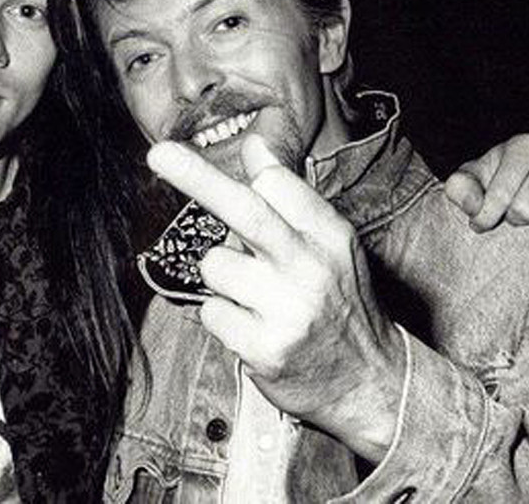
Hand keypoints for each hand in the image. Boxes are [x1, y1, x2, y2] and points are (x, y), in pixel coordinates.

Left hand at [147, 134, 403, 462]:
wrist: (370, 383)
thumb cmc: (339, 302)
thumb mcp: (331, 245)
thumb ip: (291, 197)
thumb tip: (254, 145)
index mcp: (329, 236)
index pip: (276, 184)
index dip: (246, 176)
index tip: (208, 157)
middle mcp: (311, 268)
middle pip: (246, 211)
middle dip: (197, 178)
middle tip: (158, 155)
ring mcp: (288, 311)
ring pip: (216, 266)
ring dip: (222, 277)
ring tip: (254, 296)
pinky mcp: (264, 349)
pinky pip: (211, 312)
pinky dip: (222, 316)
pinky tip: (252, 326)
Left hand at [445, 133, 528, 231]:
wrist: (524, 183)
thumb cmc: (491, 182)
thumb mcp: (469, 181)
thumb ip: (459, 189)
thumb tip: (473, 206)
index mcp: (522, 146)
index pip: (500, 195)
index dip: (485, 217)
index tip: (478, 223)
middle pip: (526, 209)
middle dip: (514, 219)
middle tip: (511, 211)